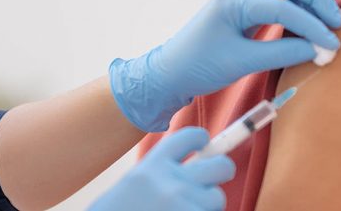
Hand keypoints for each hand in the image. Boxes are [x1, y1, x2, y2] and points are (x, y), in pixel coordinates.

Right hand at [89, 128, 232, 210]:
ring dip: (206, 204)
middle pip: (221, 165)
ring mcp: (183, 203)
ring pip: (217, 197)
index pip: (190, 137)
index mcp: (153, 164)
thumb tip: (202, 161)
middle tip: (209, 181)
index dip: (201, 139)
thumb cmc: (119, 209)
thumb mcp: (136, 183)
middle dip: (221, 171)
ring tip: (183, 209)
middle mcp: (171, 180)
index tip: (204, 145)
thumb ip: (164, 171)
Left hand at [110, 0, 340, 131]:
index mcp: (235, 2)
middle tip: (336, 20)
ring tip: (326, 14)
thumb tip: (317, 49)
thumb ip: (281, 53)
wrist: (170, 72)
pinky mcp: (245, 5)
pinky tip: (308, 14)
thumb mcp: (241, 63)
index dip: (311, 26)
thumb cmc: (199, 67)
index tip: (332, 45)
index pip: (283, 7)